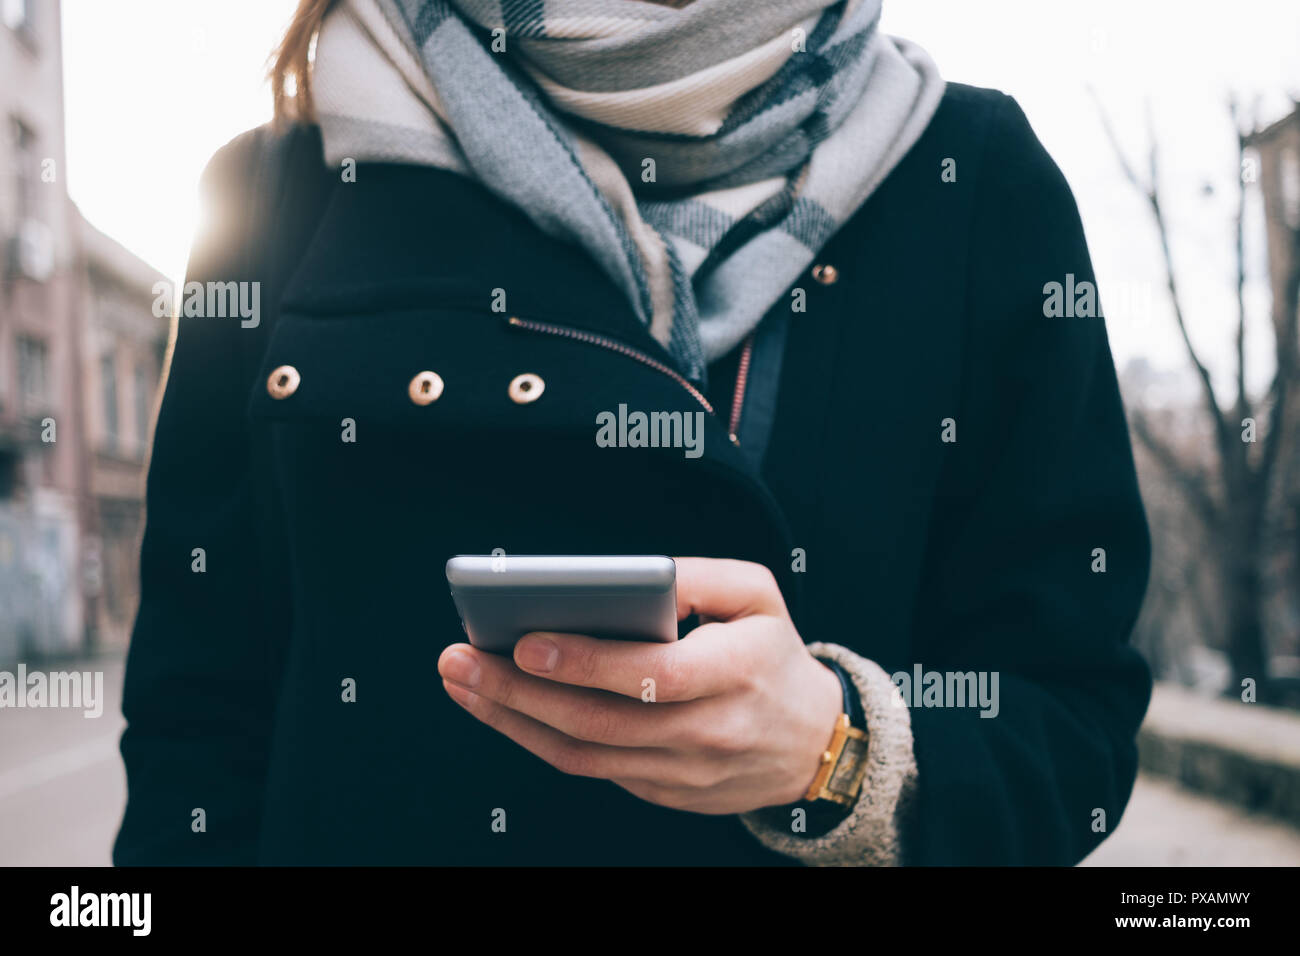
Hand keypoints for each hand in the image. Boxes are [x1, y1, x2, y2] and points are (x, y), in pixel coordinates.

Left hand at [437, 557, 843, 813]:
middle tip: (459, 660)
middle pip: (599, 721)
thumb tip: (626, 578)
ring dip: (514, 720)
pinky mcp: (664, 793)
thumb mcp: (758, 594)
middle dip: (519, 693)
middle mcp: (709, 731)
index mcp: (735, 672)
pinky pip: (593, 770)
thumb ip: (697, 576)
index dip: (586, 662)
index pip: (652, 674)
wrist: (813, 744)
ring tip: (463, 681)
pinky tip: (504, 708)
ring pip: (584, 755)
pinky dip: (540, 740)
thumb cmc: (774, 654)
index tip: (525, 642)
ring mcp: (684, 772)